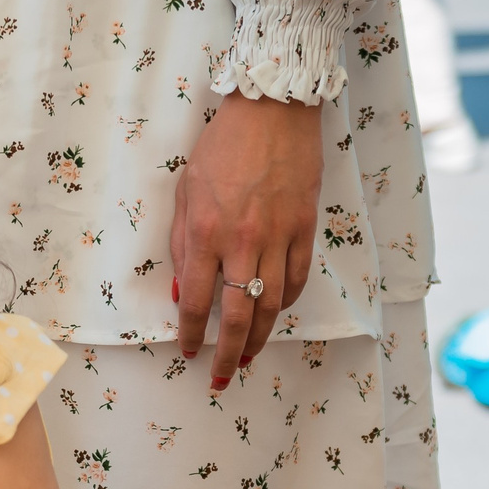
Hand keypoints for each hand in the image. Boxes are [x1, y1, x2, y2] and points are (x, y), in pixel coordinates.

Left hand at [170, 93, 320, 388]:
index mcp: (207, 232)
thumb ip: (182, 245)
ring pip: (270, 305)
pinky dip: (285, 303)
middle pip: (236, 315)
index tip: (188, 351)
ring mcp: (279, 236)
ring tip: (247, 357)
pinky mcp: (305, 228)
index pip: (197, 300)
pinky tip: (274, 315)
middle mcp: (244, 241)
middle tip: (220, 378)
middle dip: (226, 354)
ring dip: (258, 338)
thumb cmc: (222, 147)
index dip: (191, 333)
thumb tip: (184, 291)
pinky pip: (298, 279)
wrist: (272, 110)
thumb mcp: (186, 192)